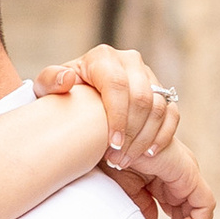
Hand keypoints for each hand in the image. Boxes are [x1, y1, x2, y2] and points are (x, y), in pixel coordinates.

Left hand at [34, 41, 181, 161]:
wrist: (80, 97)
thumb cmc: (62, 95)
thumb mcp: (47, 89)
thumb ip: (50, 82)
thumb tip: (67, 79)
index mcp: (104, 57)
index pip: (117, 86)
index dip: (118, 118)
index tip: (111, 146)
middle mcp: (130, 61)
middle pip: (142, 98)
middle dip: (131, 133)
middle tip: (116, 159)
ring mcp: (149, 76)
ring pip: (159, 108)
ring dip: (144, 139)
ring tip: (124, 160)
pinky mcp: (162, 92)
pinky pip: (172, 114)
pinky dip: (162, 135)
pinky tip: (149, 153)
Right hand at [107, 128, 213, 218]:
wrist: (107, 137)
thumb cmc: (110, 157)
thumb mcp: (126, 190)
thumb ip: (142, 207)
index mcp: (165, 181)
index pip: (181, 217)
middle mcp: (180, 178)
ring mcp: (187, 175)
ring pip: (200, 217)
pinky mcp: (190, 174)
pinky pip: (205, 207)